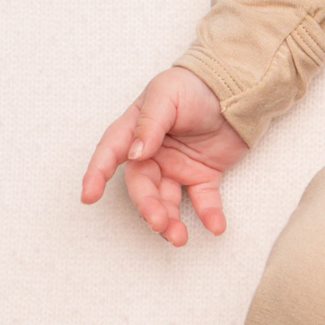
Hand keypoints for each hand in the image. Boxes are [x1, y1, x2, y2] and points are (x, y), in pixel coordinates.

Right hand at [81, 66, 247, 245]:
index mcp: (135, 131)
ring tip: (179, 237)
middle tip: (158, 222)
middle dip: (148, 207)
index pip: (111, 153)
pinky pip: (203, 201)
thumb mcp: (167, 94)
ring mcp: (177, 167)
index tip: (88, 196)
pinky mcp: (203, 175)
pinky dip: (209, 215)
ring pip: (167, 201)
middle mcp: (152, 154)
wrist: (235, 87)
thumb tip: (136, 153)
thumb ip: (150, 123)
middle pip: (143, 186)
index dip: (97, 174)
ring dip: (171, 220)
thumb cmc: (194, 86)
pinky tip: (216, 227)